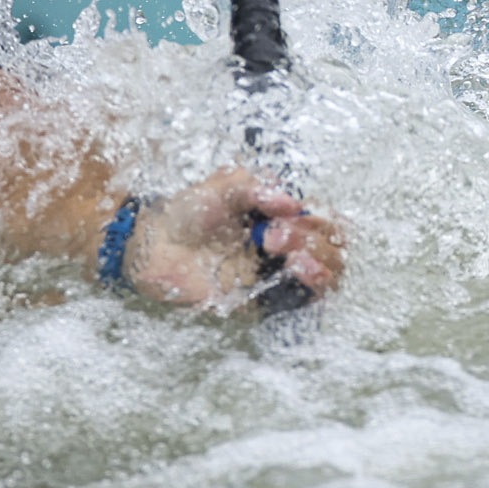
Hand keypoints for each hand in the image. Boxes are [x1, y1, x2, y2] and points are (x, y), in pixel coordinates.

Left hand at [122, 167, 341, 309]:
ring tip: (292, 257)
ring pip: (329, 275)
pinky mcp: (265, 301)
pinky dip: (312, 285)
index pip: (327, 221)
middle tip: (272, 235)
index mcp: (283, 218)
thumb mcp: (224, 186)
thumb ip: (256, 188)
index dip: (320, 218)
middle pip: (334, 249)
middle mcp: (288, 247)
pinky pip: (303, 300)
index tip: (287, 213)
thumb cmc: (189, 212)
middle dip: (314, 239)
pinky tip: (297, 270)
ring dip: (321, 263)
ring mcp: (278, 275)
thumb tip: (291, 202)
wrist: (154, 245)